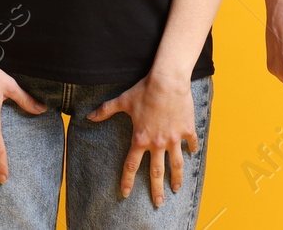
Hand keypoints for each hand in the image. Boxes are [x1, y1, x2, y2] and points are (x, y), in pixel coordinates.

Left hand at [86, 72, 199, 207]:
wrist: (168, 81)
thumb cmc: (144, 90)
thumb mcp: (123, 101)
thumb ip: (106, 110)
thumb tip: (89, 116)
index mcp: (140, 139)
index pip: (131, 166)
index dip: (127, 181)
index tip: (126, 193)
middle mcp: (157, 143)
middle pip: (156, 172)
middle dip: (156, 190)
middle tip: (158, 203)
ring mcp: (173, 138)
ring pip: (176, 164)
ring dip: (176, 178)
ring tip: (176, 189)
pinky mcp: (186, 129)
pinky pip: (190, 143)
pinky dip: (192, 149)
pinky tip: (192, 154)